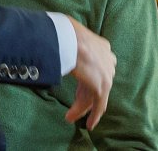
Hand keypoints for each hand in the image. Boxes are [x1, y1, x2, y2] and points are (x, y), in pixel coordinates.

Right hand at [65, 16, 116, 130]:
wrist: (68, 38)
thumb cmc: (62, 32)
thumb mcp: (66, 33)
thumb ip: (66, 40)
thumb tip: (49, 37)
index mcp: (101, 47)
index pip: (96, 66)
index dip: (87, 78)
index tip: (79, 87)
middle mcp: (108, 60)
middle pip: (97, 81)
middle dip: (85, 94)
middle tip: (75, 102)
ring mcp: (106, 74)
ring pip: (95, 95)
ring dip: (83, 108)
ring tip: (70, 117)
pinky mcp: (102, 86)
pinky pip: (98, 104)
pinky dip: (93, 115)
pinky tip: (89, 125)